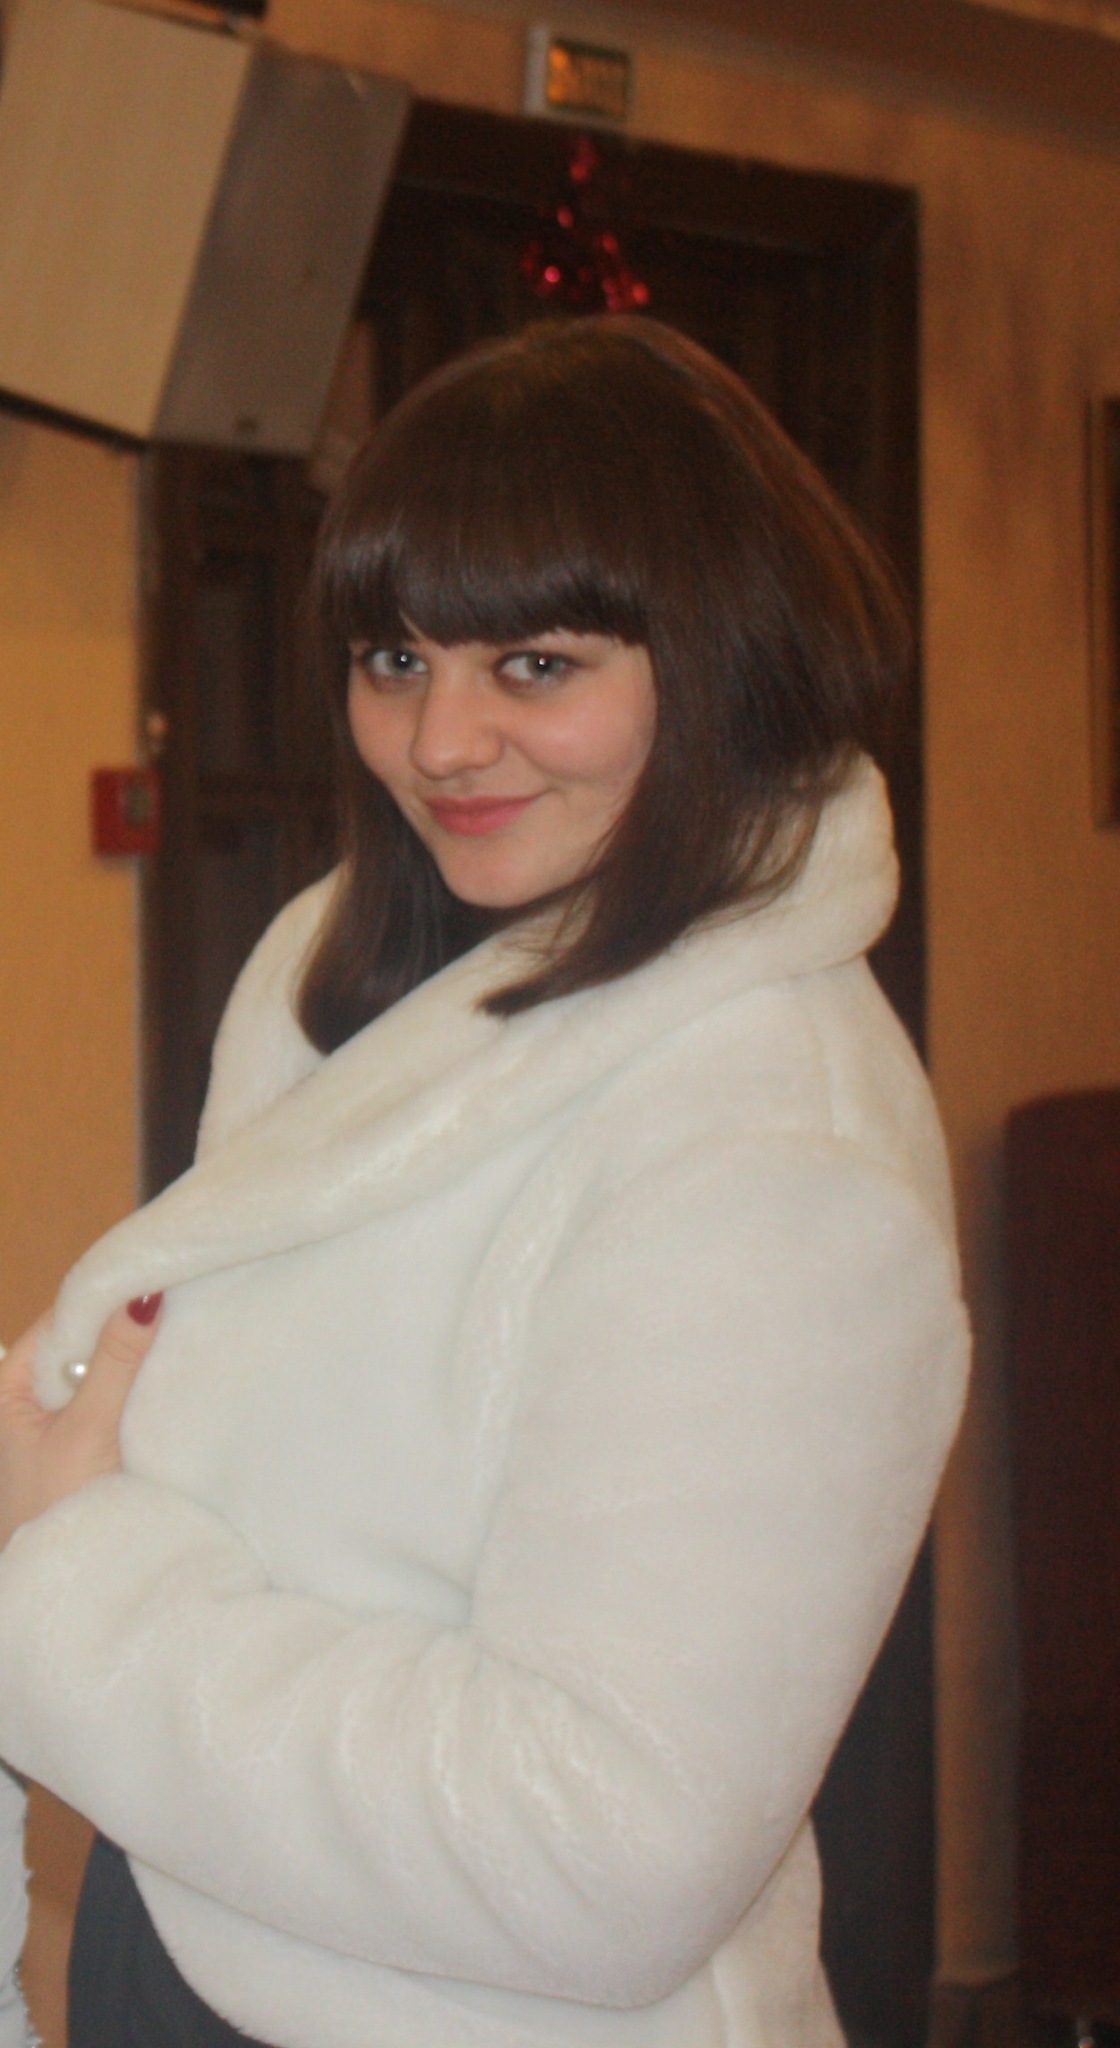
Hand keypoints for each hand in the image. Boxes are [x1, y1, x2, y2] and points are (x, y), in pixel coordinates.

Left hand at [0, 1295, 162, 1548]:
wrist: (68, 1590)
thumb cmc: (56, 1511)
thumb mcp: (86, 1431)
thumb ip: (114, 1362)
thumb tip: (144, 1293)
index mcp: (7, 1388)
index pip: (61, 1321)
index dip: (105, 1299)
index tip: (156, 1276)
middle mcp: (28, 1400)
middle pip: (83, 1344)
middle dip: (126, 1329)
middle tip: (181, 1302)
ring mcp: (59, 1426)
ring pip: (104, 1374)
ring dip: (138, 1363)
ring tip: (183, 1337)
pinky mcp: (89, 1448)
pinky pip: (117, 1403)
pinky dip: (141, 1394)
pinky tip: (174, 1384)